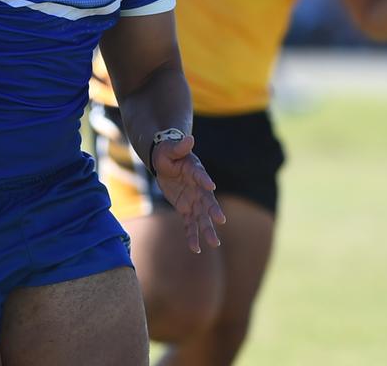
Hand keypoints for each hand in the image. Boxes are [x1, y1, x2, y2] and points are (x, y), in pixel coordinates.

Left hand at [153, 134, 225, 252]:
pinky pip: (190, 224)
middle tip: (221, 220)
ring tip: (214, 244)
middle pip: (207, 201)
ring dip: (207, 229)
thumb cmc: (168, 152)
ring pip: (202, 217)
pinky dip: (192, 235)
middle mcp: (199, 187)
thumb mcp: (169, 148)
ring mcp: (194, 199)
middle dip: (213, 210)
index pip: (201, 175)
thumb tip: (188, 138)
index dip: (204, 180)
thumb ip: (179, 146)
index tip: (211, 187)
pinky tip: (195, 248)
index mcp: (195, 170)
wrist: (165, 161)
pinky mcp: (186, 208)